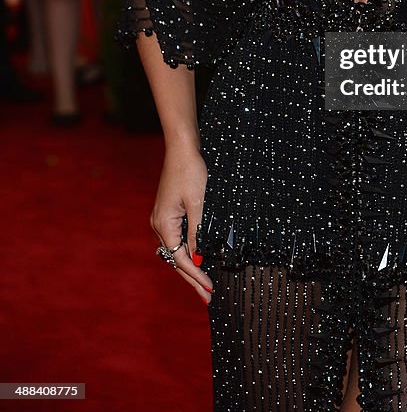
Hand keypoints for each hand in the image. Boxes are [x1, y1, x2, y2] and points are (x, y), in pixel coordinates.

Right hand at [151, 148, 213, 304]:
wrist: (182, 149)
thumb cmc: (191, 172)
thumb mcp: (198, 203)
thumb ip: (197, 232)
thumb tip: (197, 258)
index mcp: (164, 224)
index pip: (180, 259)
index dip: (195, 275)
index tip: (209, 289)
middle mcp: (158, 225)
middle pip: (175, 259)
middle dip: (192, 278)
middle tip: (207, 296)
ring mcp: (161, 219)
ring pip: (175, 251)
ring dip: (189, 267)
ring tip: (203, 284)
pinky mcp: (168, 213)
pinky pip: (176, 239)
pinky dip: (187, 252)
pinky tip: (197, 259)